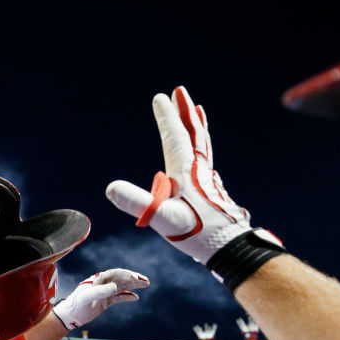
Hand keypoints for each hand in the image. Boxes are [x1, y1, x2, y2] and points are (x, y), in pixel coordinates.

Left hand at [52, 269, 149, 329]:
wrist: (70, 316)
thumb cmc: (76, 305)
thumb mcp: (86, 297)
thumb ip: (99, 291)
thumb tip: (114, 287)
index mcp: (98, 280)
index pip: (115, 274)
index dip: (126, 274)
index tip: (135, 278)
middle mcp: (103, 284)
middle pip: (121, 278)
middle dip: (134, 278)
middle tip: (146, 281)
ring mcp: (105, 293)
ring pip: (122, 286)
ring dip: (134, 285)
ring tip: (146, 284)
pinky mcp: (106, 302)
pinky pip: (119, 297)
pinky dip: (128, 296)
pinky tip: (136, 298)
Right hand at [105, 86, 279, 263]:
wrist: (229, 248)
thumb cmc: (196, 233)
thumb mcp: (162, 218)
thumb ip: (137, 203)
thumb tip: (110, 187)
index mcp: (185, 171)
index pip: (175, 136)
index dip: (166, 117)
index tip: (160, 97)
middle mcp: (198, 170)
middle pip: (193, 134)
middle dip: (184, 112)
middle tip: (179, 92)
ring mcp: (207, 179)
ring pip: (202, 144)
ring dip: (196, 126)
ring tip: (196, 111)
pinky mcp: (211, 191)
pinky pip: (205, 159)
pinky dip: (201, 146)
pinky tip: (199, 155)